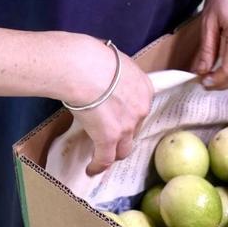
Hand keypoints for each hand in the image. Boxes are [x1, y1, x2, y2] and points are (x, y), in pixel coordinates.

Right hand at [62, 37, 153, 175]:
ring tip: (103, 156)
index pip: (140, 109)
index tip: (120, 118)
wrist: (83, 67)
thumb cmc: (92, 57)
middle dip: (123, 133)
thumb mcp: (114, 62)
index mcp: (144, 88)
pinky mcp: (108, 138)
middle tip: (110, 134)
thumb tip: (105, 78)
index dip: (130, 115)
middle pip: (134, 129)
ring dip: (113, 153)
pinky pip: (104, 159)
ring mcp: (126, 126)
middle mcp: (140, 109)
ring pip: (123, 148)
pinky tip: (90, 170)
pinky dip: (97, 166)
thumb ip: (116, 76)